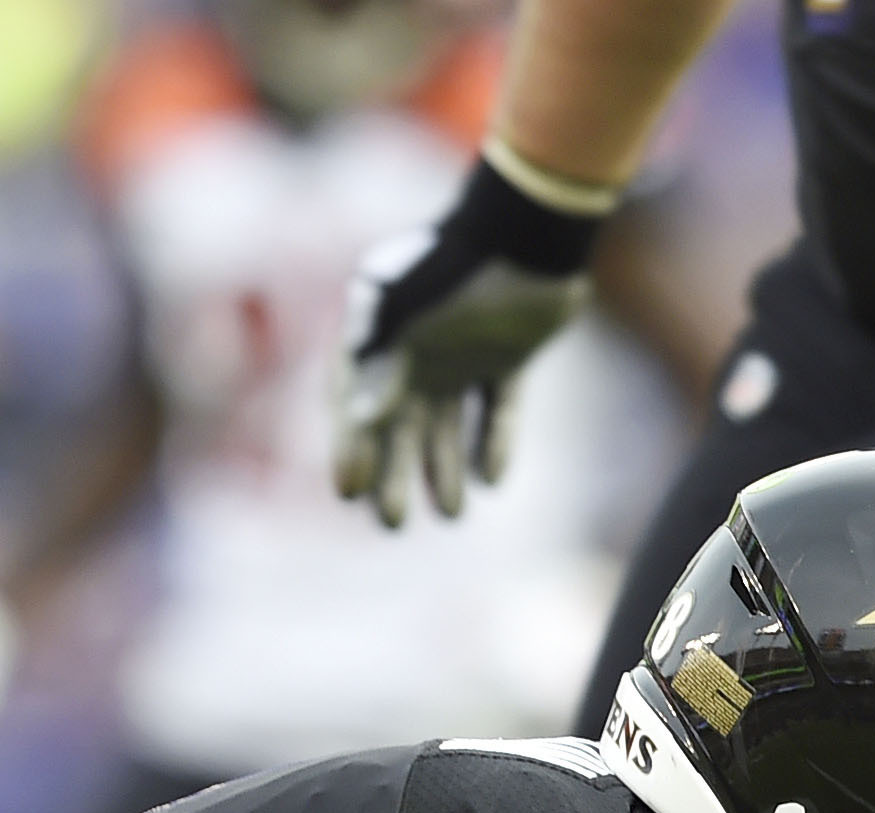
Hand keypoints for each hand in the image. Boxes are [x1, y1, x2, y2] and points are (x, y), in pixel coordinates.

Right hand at [332, 159, 599, 527]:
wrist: (526, 226)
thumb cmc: (455, 263)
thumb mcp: (402, 307)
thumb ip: (377, 360)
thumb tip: (362, 420)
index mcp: (382, 341)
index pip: (355, 409)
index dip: (349, 452)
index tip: (348, 493)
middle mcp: (417, 353)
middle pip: (398, 430)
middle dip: (393, 477)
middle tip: (393, 524)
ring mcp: (462, 356)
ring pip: (446, 428)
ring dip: (444, 471)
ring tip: (450, 515)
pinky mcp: (508, 358)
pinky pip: (497, 409)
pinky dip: (495, 442)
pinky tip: (493, 480)